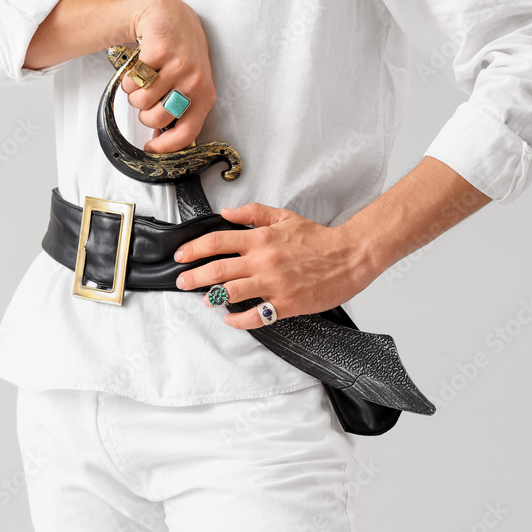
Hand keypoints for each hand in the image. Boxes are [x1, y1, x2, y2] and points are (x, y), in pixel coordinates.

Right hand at [123, 0, 215, 153]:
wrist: (171, 17)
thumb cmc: (179, 55)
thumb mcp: (188, 84)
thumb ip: (178, 111)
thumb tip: (159, 140)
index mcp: (205, 95)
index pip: (187, 133)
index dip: (166, 147)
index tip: (150, 148)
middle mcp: (195, 81)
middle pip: (157, 118)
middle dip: (144, 113)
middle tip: (147, 98)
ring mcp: (179, 64)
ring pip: (141, 100)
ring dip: (134, 94)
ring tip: (143, 80)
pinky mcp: (160, 50)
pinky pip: (132, 80)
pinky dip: (128, 78)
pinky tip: (137, 67)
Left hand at [173, 203, 378, 329]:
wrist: (349, 256)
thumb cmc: (319, 239)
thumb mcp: (285, 217)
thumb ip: (253, 214)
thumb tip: (226, 212)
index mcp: (261, 239)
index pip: (217, 241)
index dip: (194, 249)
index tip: (181, 256)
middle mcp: (263, 261)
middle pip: (218, 269)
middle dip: (194, 277)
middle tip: (182, 282)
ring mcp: (274, 283)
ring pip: (232, 292)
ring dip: (212, 297)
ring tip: (204, 300)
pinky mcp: (285, 303)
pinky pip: (255, 315)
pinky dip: (238, 319)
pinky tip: (230, 319)